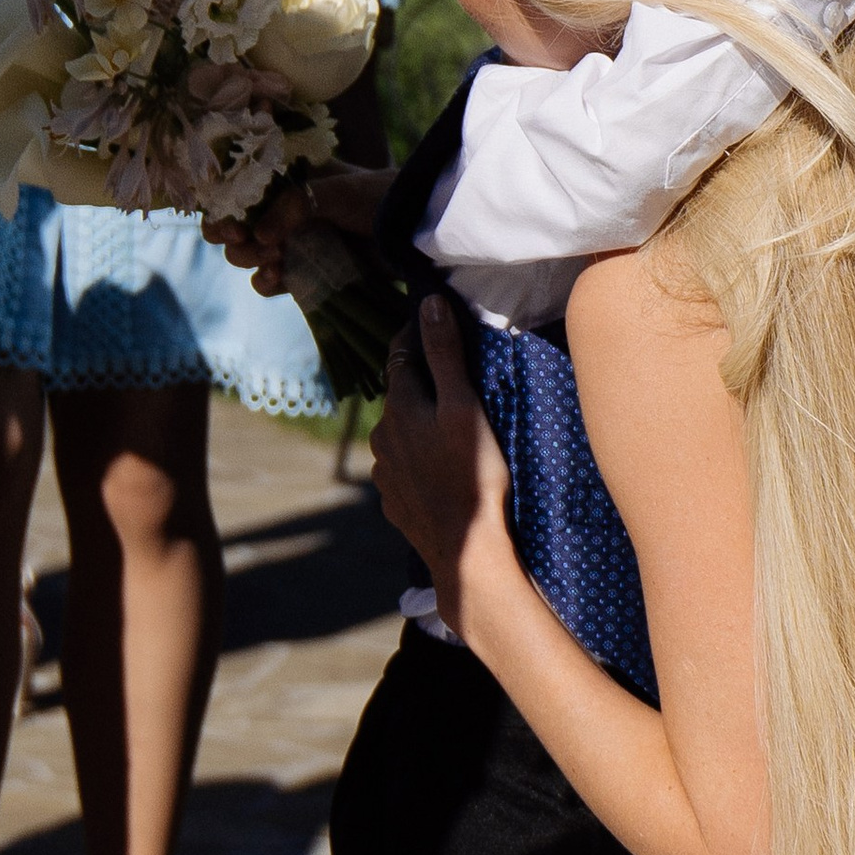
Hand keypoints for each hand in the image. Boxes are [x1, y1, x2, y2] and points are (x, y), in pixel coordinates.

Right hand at [207, 160, 388, 289]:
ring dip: (250, 258)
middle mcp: (283, 207)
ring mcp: (294, 240)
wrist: (415, 234)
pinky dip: (267, 282)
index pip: (236, 186)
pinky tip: (277, 278)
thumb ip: (294, 205)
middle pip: (234, 223)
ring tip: (274, 258)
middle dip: (233, 235)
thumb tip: (258, 237)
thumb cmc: (379, 198)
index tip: (229, 219)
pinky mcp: (306, 271)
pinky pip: (271, 281)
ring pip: (248, 253)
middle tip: (245, 238)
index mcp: (286, 175)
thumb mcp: (335, 191)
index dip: (223, 203)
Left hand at [370, 295, 512, 611]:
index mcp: (399, 406)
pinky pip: (403, 468)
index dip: (416, 335)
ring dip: (418, 424)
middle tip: (454, 378)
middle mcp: (381, 435)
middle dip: (421, 382)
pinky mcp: (393, 501)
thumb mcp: (465, 406)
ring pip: (399, 433)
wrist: (466, 550)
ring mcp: (383, 472)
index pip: (400, 354)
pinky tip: (441, 468)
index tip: (433, 322)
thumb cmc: (473, 474)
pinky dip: (418, 460)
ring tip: (450, 428)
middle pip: (400, 395)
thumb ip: (445, 354)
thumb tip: (428, 304)